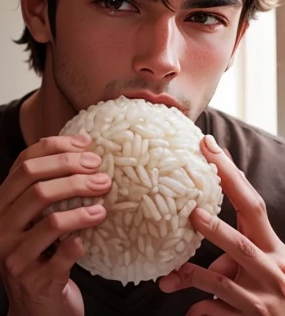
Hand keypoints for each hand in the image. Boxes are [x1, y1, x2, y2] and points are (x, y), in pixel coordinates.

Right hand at [0, 135, 110, 315]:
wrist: (36, 305)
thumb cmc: (41, 251)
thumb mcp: (34, 216)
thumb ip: (45, 184)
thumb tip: (84, 145)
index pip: (24, 162)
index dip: (58, 149)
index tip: (88, 147)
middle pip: (37, 185)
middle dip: (74, 173)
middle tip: (102, 175)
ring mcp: (12, 256)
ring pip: (51, 218)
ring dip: (82, 205)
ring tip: (103, 203)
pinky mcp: (33, 281)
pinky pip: (63, 253)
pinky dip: (81, 239)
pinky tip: (91, 233)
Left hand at [159, 135, 284, 314]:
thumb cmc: (273, 283)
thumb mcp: (260, 261)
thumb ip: (230, 246)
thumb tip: (194, 220)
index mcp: (273, 246)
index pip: (252, 204)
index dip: (231, 175)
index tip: (209, 146)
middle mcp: (271, 270)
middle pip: (242, 247)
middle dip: (217, 231)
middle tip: (193, 214)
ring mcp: (263, 300)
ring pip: (225, 285)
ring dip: (197, 275)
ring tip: (172, 272)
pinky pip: (221, 315)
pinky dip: (203, 311)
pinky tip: (188, 312)